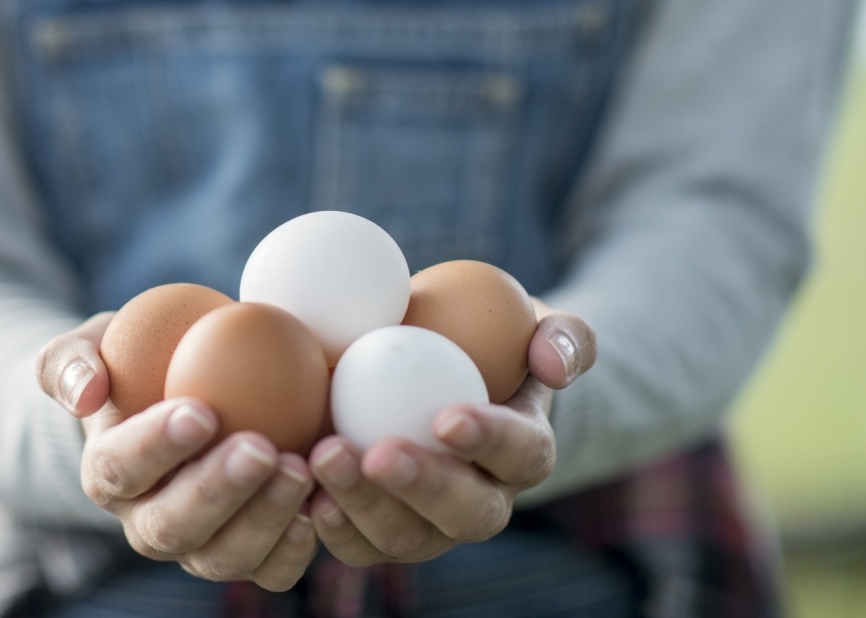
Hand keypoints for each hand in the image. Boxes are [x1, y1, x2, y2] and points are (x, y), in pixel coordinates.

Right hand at [37, 314, 319, 589]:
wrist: (189, 387)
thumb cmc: (142, 358)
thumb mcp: (98, 342)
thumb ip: (73, 360)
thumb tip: (85, 394)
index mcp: (108, 474)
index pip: (121, 467)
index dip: (156, 445)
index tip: (201, 411)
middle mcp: (146, 523)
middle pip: (171, 526)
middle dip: (217, 492)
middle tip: (260, 447)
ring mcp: (198, 546)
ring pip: (222, 557)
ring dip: (262, 520)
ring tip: (299, 469)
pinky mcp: (248, 555)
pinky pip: (268, 571)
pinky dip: (293, 550)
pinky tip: (318, 509)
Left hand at [307, 301, 595, 564]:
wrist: (430, 369)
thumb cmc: (486, 339)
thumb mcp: (531, 322)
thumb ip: (562, 335)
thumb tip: (554, 366)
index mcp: (525, 451)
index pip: (521, 453)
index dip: (489, 441)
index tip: (446, 418)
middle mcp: (484, 501)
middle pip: (466, 513)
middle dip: (422, 488)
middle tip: (377, 453)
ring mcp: (431, 525)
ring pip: (406, 537)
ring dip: (363, 505)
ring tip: (323, 458)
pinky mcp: (378, 533)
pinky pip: (358, 544)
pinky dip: (330, 525)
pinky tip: (303, 493)